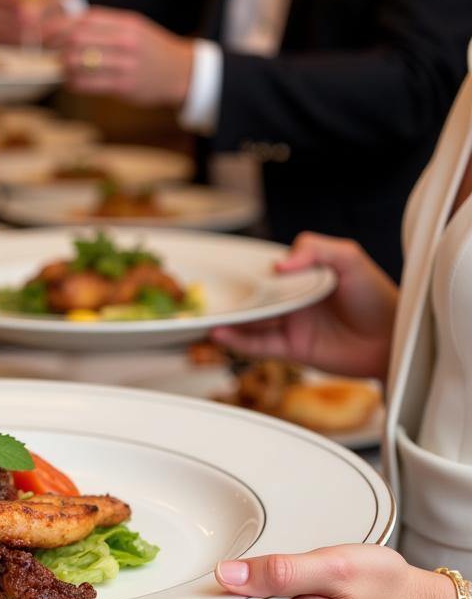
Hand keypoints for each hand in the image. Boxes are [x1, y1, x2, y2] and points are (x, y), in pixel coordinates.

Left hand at [47, 8, 193, 107]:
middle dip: (56, 47)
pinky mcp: (123, 85)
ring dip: (63, 66)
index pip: (82, 19)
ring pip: (78, 62)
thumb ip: (105, 24)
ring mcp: (125, 64)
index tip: (45, 34)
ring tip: (62, 68)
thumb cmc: (150, 50)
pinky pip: (88, 84)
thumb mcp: (133, 27)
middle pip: (76, 39)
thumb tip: (67, 26)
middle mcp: (125, 41)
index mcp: (125, 23)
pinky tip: (72, 82)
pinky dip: (73, 83)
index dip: (57, 27)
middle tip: (50, 53)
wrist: (181, 73)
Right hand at [211, 232, 397, 379]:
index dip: (244, 269)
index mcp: (301, 275)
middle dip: (229, 295)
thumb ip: (316, 249)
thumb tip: (279, 264)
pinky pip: (258, 345)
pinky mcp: (291, 349)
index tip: (220, 268)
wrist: (394, 341)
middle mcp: (291, 299)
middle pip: (252, 296)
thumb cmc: (378, 298)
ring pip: (250, 321)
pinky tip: (221, 334)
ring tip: (204, 315)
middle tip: (203, 293)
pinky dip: (237, 341)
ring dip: (227, 319)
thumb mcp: (351, 259)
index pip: (266, 270)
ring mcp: (290, 324)